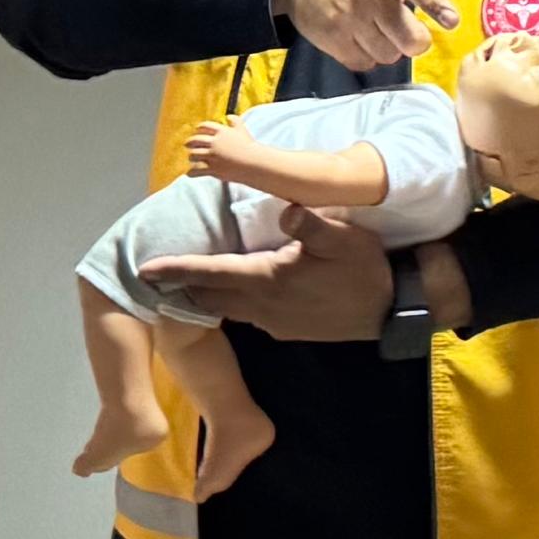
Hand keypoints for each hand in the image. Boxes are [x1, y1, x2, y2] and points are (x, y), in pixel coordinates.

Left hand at [138, 218, 464, 347]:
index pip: (211, 276)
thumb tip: (282, 209)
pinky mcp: (289, 330)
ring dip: (206, 296)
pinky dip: (231, 303)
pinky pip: (249, 315)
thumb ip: (307, 221)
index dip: (177, 272)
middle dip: (183, 287)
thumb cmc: (366, 269)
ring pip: (228, 309)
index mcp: (268, 281)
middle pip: (211, 298)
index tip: (145, 271)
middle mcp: (264, 307)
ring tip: (186, 282)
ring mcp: (276, 323)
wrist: (393, 309)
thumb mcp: (341, 236)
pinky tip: (233, 291)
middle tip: (155, 277)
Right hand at [273, 0, 456, 71]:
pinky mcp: (332, 39)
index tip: (451, 21)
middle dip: (415, 40)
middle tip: (408, 32)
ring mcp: (348, 18)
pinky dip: (367, 55)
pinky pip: (365, 63)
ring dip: (390, 47)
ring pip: (390, 56)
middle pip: (410, 38)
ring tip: (377, 29)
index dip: (436, 4)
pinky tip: (360, 37)